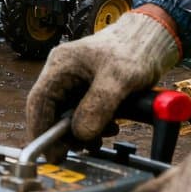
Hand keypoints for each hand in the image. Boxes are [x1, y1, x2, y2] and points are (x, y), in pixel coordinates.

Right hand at [26, 7, 179, 161]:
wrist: (152, 38)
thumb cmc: (135, 48)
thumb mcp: (119, 78)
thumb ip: (98, 105)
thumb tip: (80, 133)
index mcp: (61, 64)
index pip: (38, 101)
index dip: (40, 129)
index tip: (51, 153)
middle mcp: (62, 72)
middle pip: (50, 110)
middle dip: (64, 134)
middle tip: (83, 148)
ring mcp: (74, 80)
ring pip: (66, 114)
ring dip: (81, 131)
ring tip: (101, 138)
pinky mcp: (87, 88)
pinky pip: (81, 112)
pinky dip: (92, 124)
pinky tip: (109, 127)